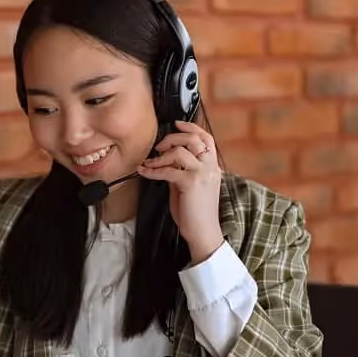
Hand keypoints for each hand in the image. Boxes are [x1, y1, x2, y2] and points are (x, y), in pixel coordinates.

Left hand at [137, 120, 224, 264]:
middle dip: (172, 138)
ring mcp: (202, 174)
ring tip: (151, 162)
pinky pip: (168, 170)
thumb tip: (166, 162)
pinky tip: (145, 172)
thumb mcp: (191, 187)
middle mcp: (210, 167)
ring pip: (180, 151)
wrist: (203, 232)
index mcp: (212, 167)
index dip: (191, 127)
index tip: (177, 124)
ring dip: (161, 156)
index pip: (206, 138)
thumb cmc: (196, 213)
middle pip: (193, 139)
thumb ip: (182, 172)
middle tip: (159, 146)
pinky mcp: (191, 183)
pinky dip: (153, 170)